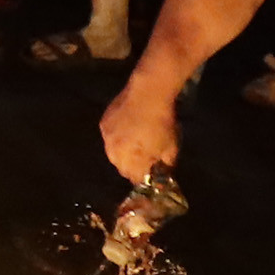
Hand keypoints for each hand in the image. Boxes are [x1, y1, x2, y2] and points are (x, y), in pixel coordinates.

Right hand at [97, 68, 179, 184]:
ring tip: (134, 141)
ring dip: (123, 152)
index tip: (152, 171)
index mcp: (132, 161)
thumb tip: (164, 175)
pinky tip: (127, 128)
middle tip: (144, 156)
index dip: (144, 177)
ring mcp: (106, 138)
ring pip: (113, 154)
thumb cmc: (162, 123)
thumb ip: (165, 166)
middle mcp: (114, 153)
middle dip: (132, 166)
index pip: (135, 179)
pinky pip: (109, 138)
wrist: (148, 94)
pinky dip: (117, 137)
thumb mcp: (171, 148)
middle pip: (122, 168)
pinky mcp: (103, 124)